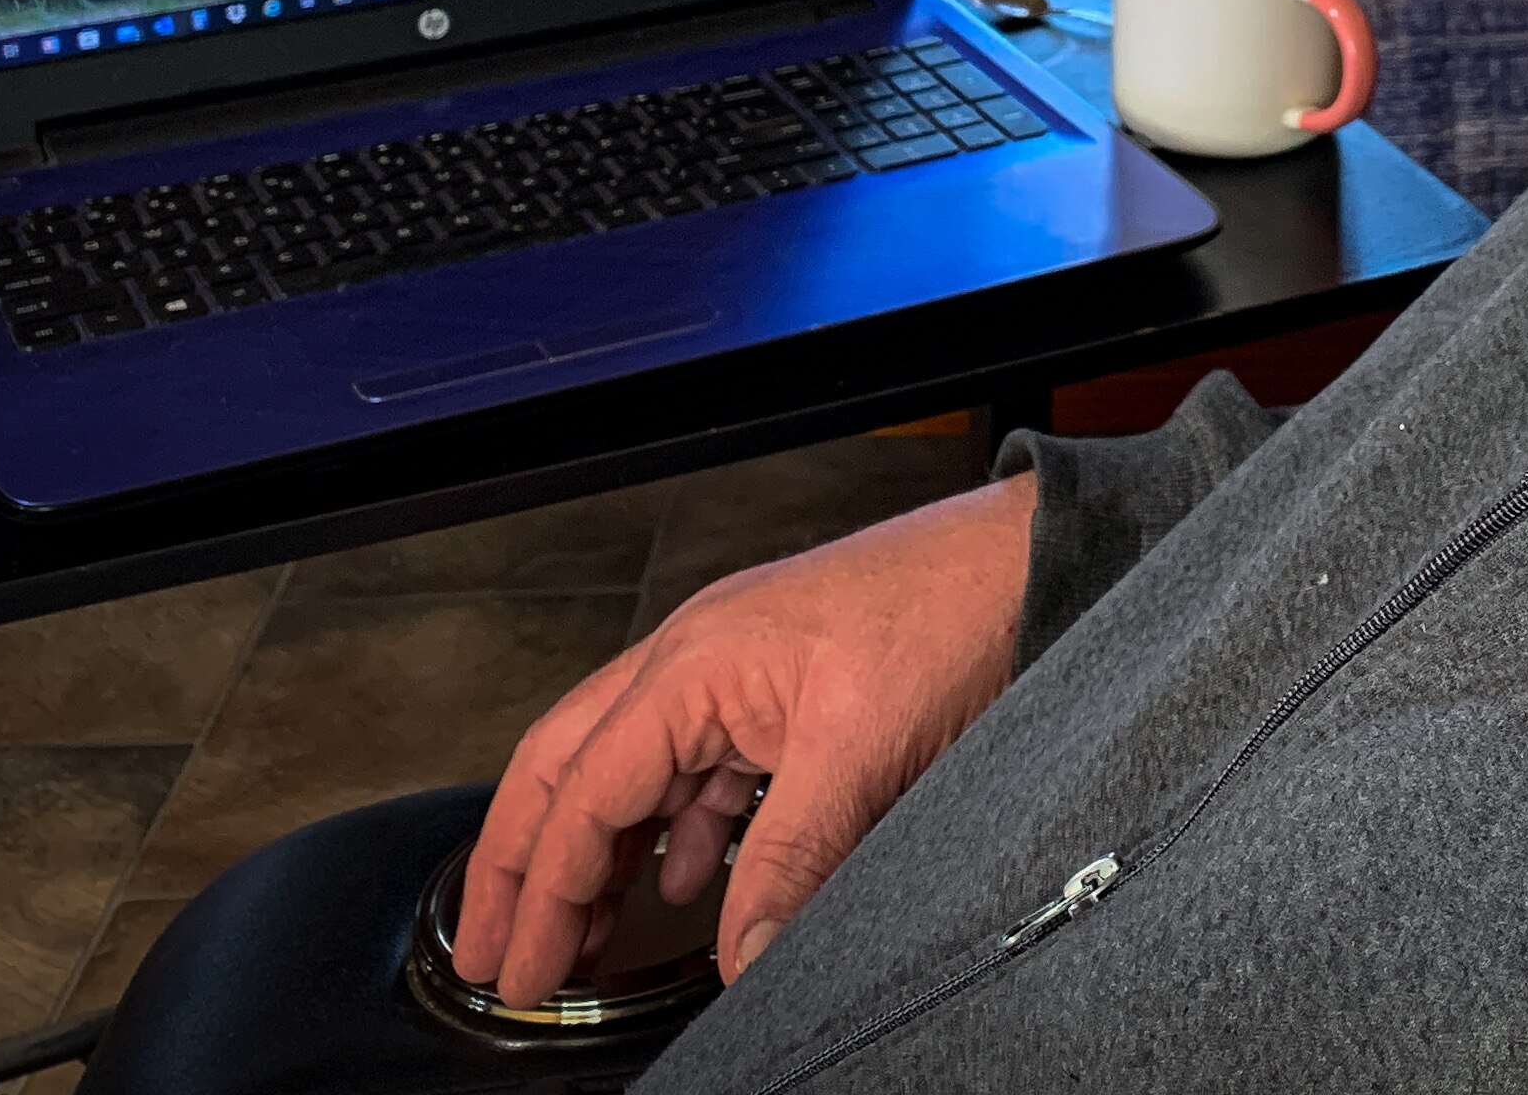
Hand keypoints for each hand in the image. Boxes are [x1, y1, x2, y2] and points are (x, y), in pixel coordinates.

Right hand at [449, 466, 1037, 1003]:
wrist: (1032, 558)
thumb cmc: (949, 608)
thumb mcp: (863, 749)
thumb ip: (794, 861)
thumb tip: (745, 955)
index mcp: (691, 664)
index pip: (581, 792)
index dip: (541, 890)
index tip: (520, 968)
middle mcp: (698, 662)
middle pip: (573, 771)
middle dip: (525, 867)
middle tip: (495, 956)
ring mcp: (741, 674)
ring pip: (636, 774)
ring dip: (602, 857)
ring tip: (581, 941)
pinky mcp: (789, 693)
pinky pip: (705, 770)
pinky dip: (681, 833)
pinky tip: (688, 882)